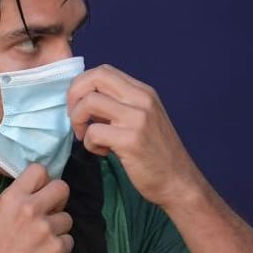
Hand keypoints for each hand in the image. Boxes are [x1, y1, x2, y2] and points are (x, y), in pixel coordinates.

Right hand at [0, 163, 73, 252]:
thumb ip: (15, 201)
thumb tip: (34, 191)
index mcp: (12, 198)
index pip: (39, 170)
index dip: (42, 180)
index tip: (41, 190)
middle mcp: (31, 209)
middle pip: (62, 188)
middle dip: (58, 199)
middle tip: (49, 211)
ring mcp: (46, 230)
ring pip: (67, 218)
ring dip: (57, 228)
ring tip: (41, 241)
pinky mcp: (57, 250)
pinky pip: (68, 241)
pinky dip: (59, 248)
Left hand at [66, 64, 202, 207]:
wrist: (178, 181)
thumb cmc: (155, 153)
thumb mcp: (141, 119)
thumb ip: (117, 106)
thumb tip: (84, 101)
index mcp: (143, 92)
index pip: (103, 71)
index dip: (82, 85)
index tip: (78, 105)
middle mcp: (141, 99)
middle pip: (94, 78)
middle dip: (74, 96)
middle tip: (76, 118)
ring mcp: (137, 118)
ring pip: (89, 102)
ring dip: (78, 121)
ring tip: (87, 137)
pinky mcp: (131, 140)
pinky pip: (93, 132)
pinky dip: (89, 144)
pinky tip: (102, 152)